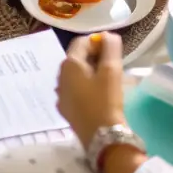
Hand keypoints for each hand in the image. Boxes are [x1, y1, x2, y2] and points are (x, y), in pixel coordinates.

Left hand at [56, 31, 125, 149]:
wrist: (102, 137)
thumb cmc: (106, 100)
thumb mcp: (112, 70)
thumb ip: (110, 47)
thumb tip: (108, 35)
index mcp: (69, 64)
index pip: (81, 42)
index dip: (97, 41)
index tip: (112, 49)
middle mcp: (59, 77)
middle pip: (77, 58)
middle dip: (93, 56)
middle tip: (112, 63)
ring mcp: (60, 94)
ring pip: (75, 75)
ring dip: (89, 72)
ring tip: (106, 79)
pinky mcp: (65, 109)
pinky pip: (74, 90)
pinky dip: (84, 86)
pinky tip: (97, 94)